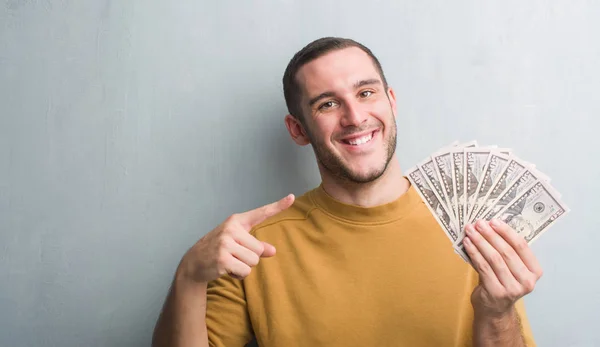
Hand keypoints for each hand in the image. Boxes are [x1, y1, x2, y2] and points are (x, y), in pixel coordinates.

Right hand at [177, 194, 294, 282]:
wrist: (193, 262)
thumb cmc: (219, 250)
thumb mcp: (237, 243)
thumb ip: (256, 245)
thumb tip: (272, 251)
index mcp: (236, 221)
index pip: (260, 213)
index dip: (278, 206)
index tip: (292, 197)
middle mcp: (231, 229)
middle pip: (259, 249)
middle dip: (250, 258)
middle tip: (234, 256)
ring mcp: (225, 243)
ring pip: (254, 261)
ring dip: (244, 267)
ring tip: (230, 263)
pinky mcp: (222, 259)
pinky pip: (245, 271)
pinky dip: (239, 275)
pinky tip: (227, 270)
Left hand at [463, 219, 542, 316]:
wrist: (494, 309)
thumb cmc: (501, 282)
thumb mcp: (510, 267)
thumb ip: (505, 250)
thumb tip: (489, 225)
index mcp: (534, 271)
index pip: (521, 246)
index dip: (507, 232)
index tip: (494, 221)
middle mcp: (527, 281)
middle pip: (507, 251)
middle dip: (490, 235)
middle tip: (478, 223)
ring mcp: (512, 288)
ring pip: (494, 258)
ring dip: (480, 242)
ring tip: (470, 231)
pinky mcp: (496, 292)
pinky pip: (483, 267)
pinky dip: (474, 253)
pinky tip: (467, 244)